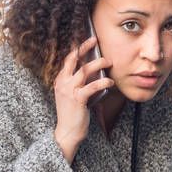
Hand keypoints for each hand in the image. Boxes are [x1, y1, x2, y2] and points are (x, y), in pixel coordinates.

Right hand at [53, 35, 112, 158]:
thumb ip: (81, 83)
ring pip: (83, 71)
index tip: (87, 40)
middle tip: (95, 39)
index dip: (77, 49)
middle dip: (84, 47)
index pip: (68, 60)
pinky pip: (92, 86)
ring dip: (98, 64)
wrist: (67, 132)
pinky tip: (110, 81)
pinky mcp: (77, 99)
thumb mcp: (74, 95)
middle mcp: (62, 83)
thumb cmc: (74, 113)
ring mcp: (68, 90)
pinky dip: (102, 82)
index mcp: (60, 80)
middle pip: (73, 59)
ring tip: (109, 62)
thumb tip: (96, 72)